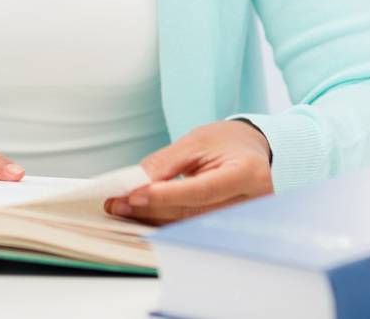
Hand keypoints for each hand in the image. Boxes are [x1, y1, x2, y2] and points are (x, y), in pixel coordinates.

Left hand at [103, 119, 273, 224]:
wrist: (252, 151)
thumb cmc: (227, 142)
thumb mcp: (196, 140)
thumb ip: (167, 163)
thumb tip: (137, 184)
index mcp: (247, 174)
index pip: (201, 191)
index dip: (165, 196)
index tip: (134, 195)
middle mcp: (251, 203)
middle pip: (192, 214)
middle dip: (151, 209)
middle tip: (117, 203)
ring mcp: (242, 221)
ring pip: (189, 226)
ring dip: (153, 218)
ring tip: (122, 207)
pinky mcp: (228, 229)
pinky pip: (192, 227)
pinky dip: (165, 221)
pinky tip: (142, 214)